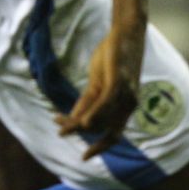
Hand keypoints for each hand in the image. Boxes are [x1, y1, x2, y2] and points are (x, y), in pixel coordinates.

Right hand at [54, 21, 144, 158]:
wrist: (126, 32)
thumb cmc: (114, 57)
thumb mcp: (98, 83)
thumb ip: (88, 102)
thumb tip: (76, 121)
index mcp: (126, 107)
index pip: (114, 135)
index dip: (100, 147)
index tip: (84, 157)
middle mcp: (129, 104)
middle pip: (102, 128)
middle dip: (78, 130)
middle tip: (58, 127)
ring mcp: (125, 93)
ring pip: (100, 118)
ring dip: (77, 122)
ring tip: (59, 120)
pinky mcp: (119, 79)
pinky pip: (106, 103)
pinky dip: (93, 114)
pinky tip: (81, 121)